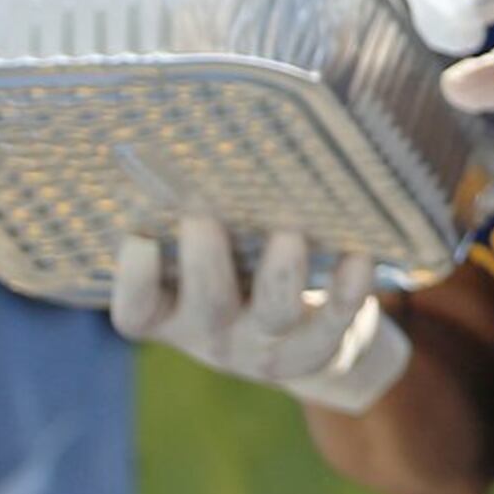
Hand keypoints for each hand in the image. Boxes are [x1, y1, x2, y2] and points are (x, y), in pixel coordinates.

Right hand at [109, 215, 409, 415]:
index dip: (134, 280)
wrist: (306, 340)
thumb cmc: (240, 273)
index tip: (138, 239)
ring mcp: (265, 347)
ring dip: (279, 272)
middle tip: (202, 216)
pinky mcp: (319, 347)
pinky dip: (348, 288)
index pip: (137, 310)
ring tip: (287, 233)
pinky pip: (336, 319)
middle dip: (203, 261)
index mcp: (171, 313)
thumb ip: (194, 216)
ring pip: (272, 315)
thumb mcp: (209, 254)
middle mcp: (212, 335)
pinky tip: (359, 255)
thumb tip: (190, 147)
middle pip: (206, 307)